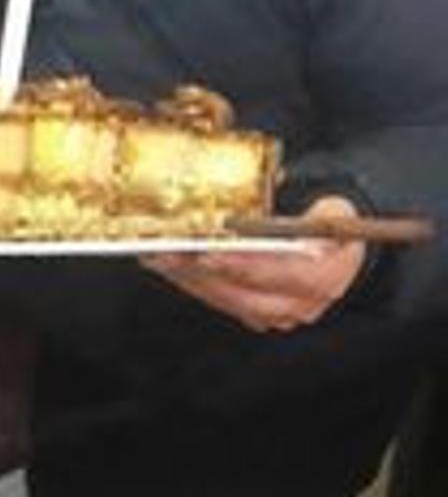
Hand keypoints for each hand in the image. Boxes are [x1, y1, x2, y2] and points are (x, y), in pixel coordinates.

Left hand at [140, 196, 366, 331]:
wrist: (331, 243)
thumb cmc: (327, 221)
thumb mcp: (336, 207)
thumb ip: (323, 207)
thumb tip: (285, 184)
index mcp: (328, 277)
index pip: (286, 277)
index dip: (247, 266)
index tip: (212, 253)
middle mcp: (304, 303)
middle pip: (248, 296)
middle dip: (206, 275)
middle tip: (172, 254)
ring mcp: (278, 312)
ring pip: (228, 300)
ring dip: (191, 279)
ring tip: (160, 256)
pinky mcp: (255, 312)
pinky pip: (219, 300)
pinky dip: (192, 281)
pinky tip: (167, 263)